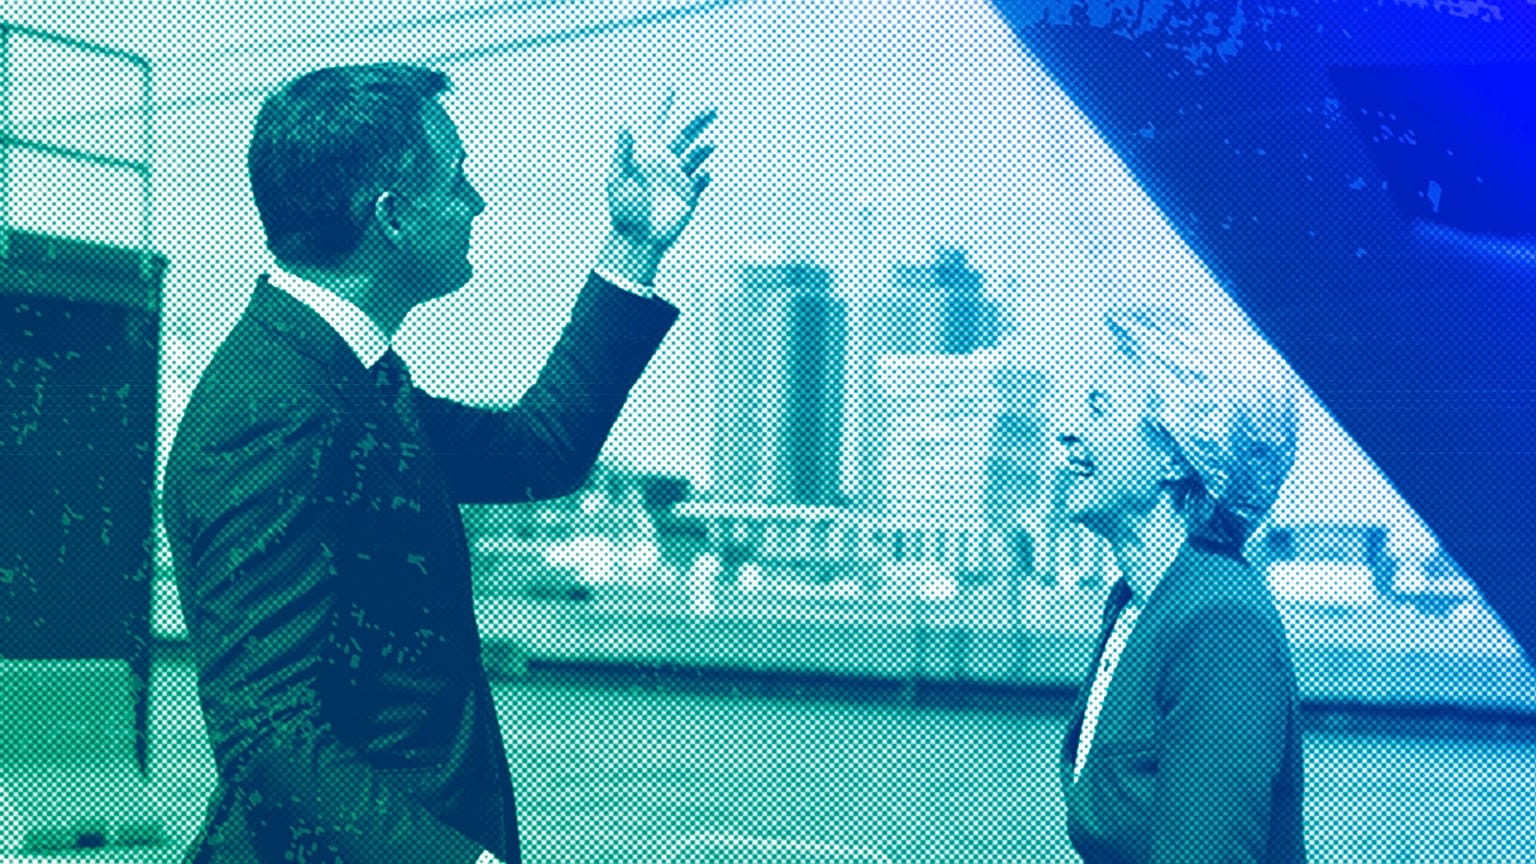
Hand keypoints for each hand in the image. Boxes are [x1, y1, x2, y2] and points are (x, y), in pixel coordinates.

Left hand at [601, 92, 717, 282]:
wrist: (637, 240)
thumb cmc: (624, 209)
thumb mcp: (619, 178)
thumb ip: (623, 151)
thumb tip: (624, 123)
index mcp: (646, 155)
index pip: (656, 124)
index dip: (662, 105)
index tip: (669, 86)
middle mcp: (663, 164)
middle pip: (684, 137)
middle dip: (696, 121)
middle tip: (711, 107)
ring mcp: (677, 181)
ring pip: (694, 158)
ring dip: (703, 149)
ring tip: (711, 142)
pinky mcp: (688, 198)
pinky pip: (699, 184)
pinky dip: (704, 177)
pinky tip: (707, 172)